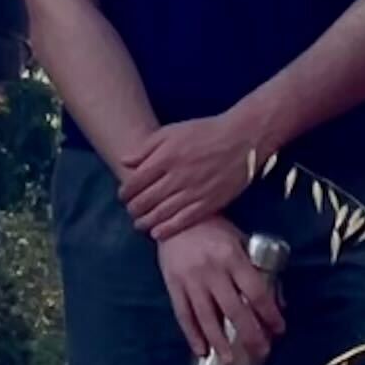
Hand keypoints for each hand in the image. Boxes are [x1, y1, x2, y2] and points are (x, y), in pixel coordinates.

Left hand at [120, 109, 263, 237]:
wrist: (242, 139)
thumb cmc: (205, 132)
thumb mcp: (171, 131)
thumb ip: (146, 147)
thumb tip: (125, 161)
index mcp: (165, 157)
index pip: (136, 181)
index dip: (126, 192)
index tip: (122, 196)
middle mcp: (177, 177)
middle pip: (147, 199)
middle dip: (134, 208)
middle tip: (130, 211)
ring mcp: (194, 191)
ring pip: (163, 213)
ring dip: (147, 221)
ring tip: (139, 224)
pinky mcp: (209, 203)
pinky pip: (185, 220)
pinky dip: (168, 229)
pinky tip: (157, 233)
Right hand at [156, 217, 282, 356]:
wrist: (172, 217)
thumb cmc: (213, 228)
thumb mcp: (241, 241)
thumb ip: (258, 270)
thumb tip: (278, 302)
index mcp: (232, 257)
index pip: (256, 293)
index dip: (270, 314)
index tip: (279, 329)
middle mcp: (212, 271)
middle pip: (234, 310)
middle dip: (250, 334)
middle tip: (261, 352)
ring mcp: (190, 280)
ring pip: (207, 317)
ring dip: (220, 341)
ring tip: (231, 360)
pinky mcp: (173, 285)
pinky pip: (183, 314)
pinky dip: (192, 335)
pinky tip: (201, 351)